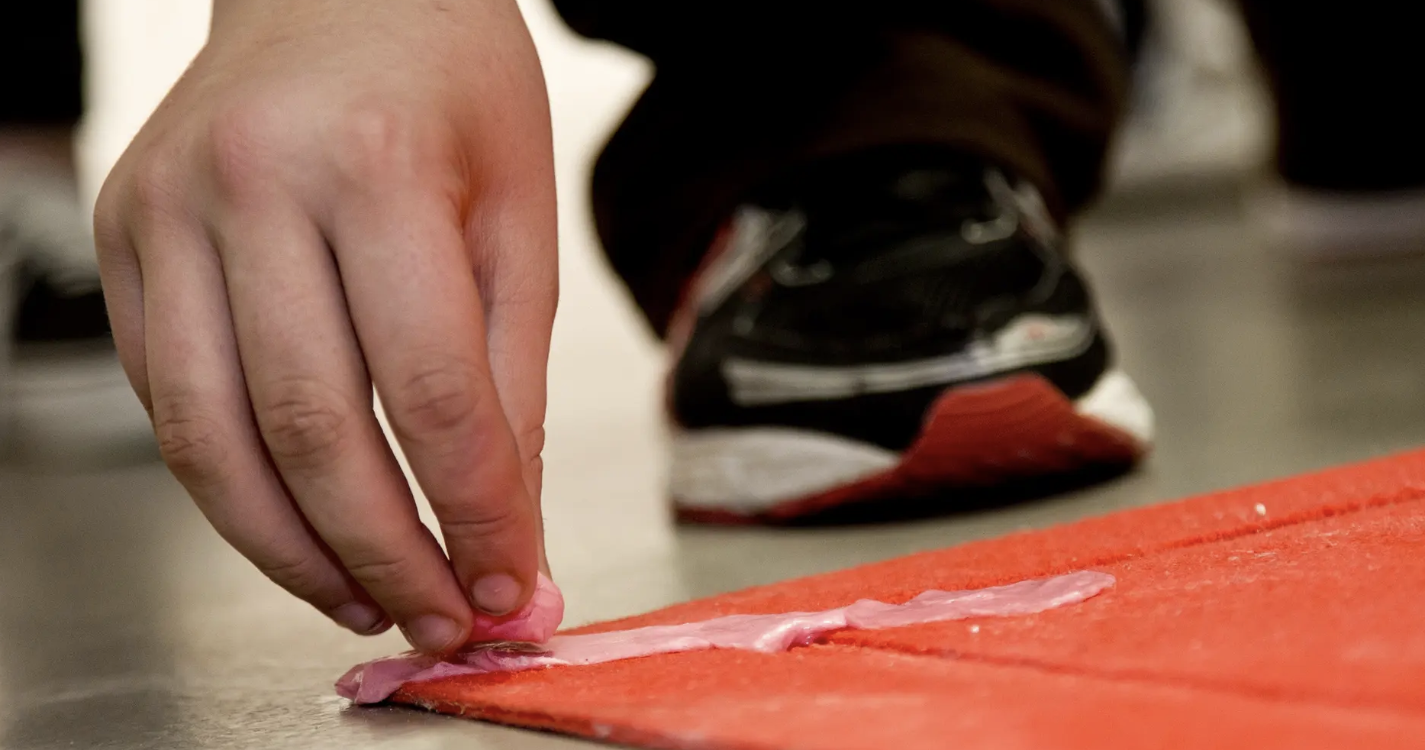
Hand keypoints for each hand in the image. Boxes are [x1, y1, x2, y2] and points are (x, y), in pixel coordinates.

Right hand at [94, 0, 556, 653]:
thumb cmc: (447, 84)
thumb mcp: (517, 218)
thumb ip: (510, 381)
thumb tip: (510, 528)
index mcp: (372, 166)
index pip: (432, 393)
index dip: (475, 514)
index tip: (507, 584)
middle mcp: (250, 186)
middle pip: (313, 431)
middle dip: (386, 554)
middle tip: (440, 616)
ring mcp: (165, 213)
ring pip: (212, 439)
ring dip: (292, 550)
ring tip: (365, 599)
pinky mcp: (120, 240)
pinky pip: (166, 401)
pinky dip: (232, 486)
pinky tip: (296, 525)